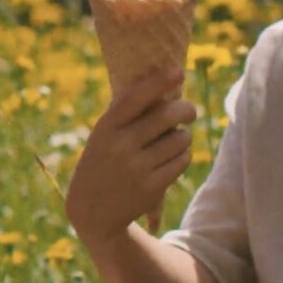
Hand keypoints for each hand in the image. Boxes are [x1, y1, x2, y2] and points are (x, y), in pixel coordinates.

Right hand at [64, 69, 195, 241]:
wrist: (92, 211)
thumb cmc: (102, 162)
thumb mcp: (103, 136)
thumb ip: (126, 114)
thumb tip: (162, 84)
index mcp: (106, 127)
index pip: (136, 98)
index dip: (159, 82)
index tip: (178, 72)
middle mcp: (120, 146)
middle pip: (167, 116)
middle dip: (186, 109)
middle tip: (190, 111)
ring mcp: (136, 168)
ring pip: (180, 139)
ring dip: (184, 136)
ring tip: (175, 141)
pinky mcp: (151, 188)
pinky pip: (182, 161)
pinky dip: (183, 156)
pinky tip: (172, 158)